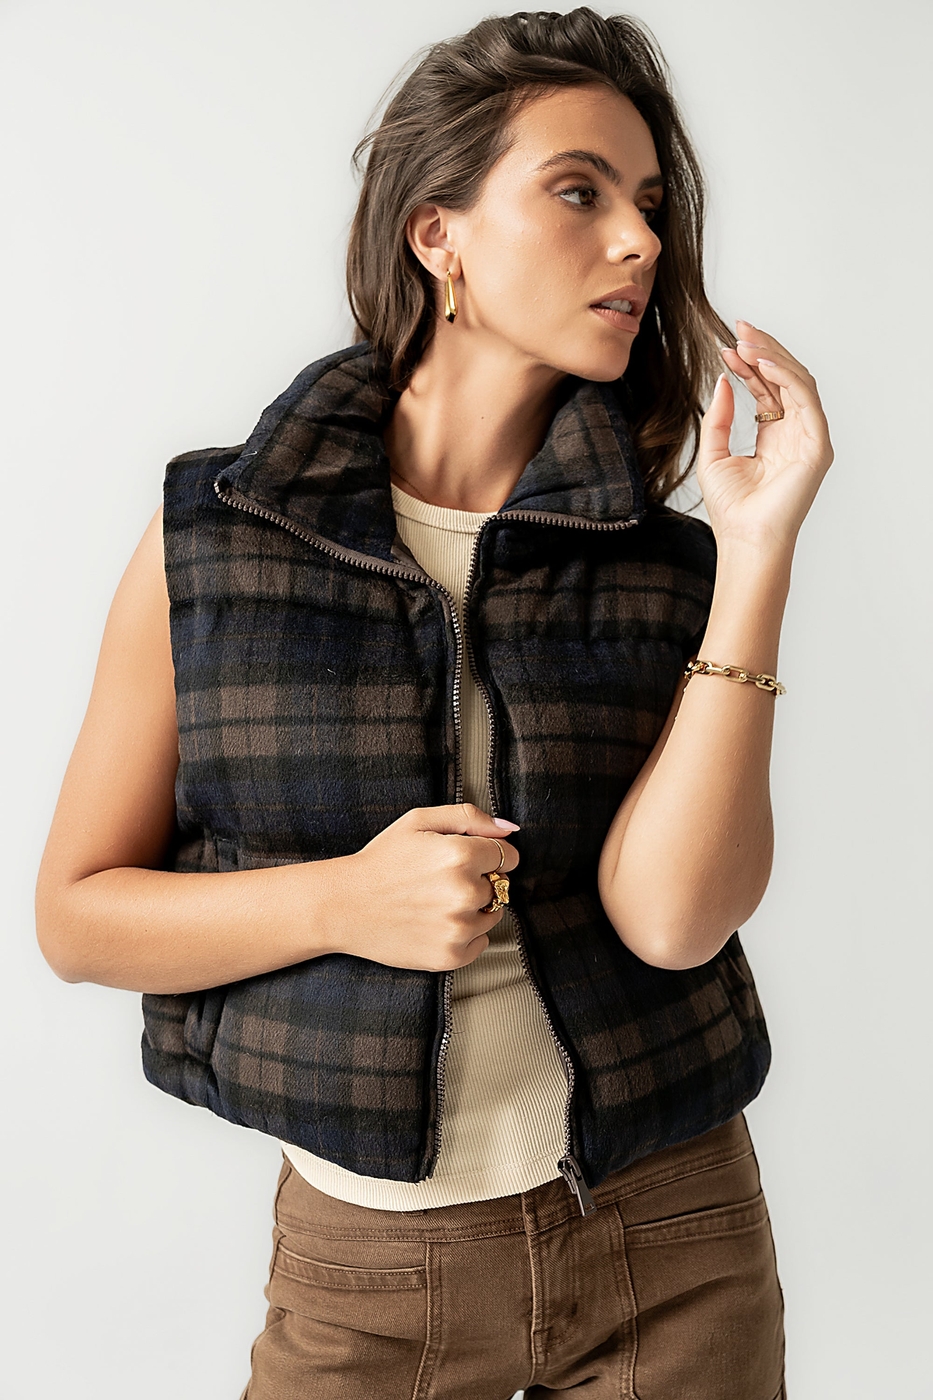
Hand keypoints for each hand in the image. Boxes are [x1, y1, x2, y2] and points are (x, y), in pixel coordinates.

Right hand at [335, 803, 519, 971]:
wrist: (344, 905)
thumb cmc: (381, 860)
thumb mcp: (419, 821)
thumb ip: (469, 817)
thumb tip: (508, 828)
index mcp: (461, 855)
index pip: (508, 856)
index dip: (489, 855)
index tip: (467, 859)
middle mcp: (465, 893)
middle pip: (500, 886)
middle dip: (479, 881)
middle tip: (440, 881)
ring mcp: (458, 928)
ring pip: (493, 914)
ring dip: (474, 908)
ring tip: (436, 903)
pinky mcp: (450, 956)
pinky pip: (481, 942)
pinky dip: (466, 935)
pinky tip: (436, 924)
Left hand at [696, 319, 833, 553]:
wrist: (744, 539)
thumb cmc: (730, 508)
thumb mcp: (713, 454)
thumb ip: (719, 418)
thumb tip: (722, 381)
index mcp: (774, 436)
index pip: (765, 389)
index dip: (747, 365)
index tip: (725, 346)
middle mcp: (795, 433)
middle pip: (784, 380)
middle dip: (763, 351)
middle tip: (739, 328)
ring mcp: (809, 439)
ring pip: (798, 383)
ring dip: (773, 358)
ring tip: (747, 342)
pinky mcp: (817, 447)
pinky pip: (806, 402)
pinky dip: (787, 378)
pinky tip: (763, 364)